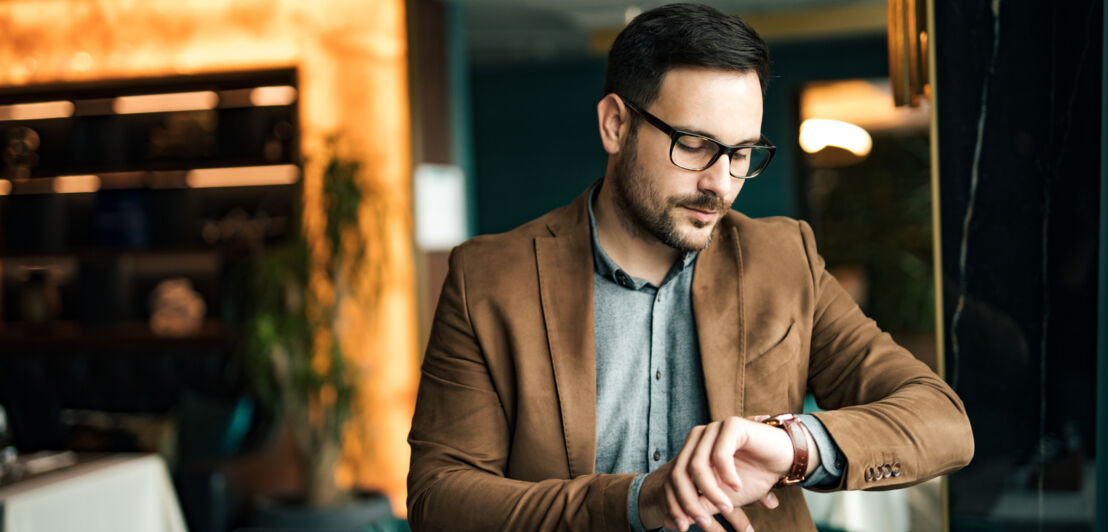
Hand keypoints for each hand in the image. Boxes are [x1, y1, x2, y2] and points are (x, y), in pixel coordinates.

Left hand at [639, 416, 798, 530]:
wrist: (785, 460)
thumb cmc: (754, 477)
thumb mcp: (723, 497)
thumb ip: (701, 505)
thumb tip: (674, 523)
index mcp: (692, 451)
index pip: (673, 477)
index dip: (674, 503)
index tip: (681, 526)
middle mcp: (698, 437)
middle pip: (680, 472)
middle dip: (689, 501)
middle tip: (702, 522)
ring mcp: (713, 429)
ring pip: (698, 465)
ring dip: (711, 491)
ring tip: (726, 507)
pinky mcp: (731, 425)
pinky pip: (720, 454)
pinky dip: (727, 475)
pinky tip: (738, 487)